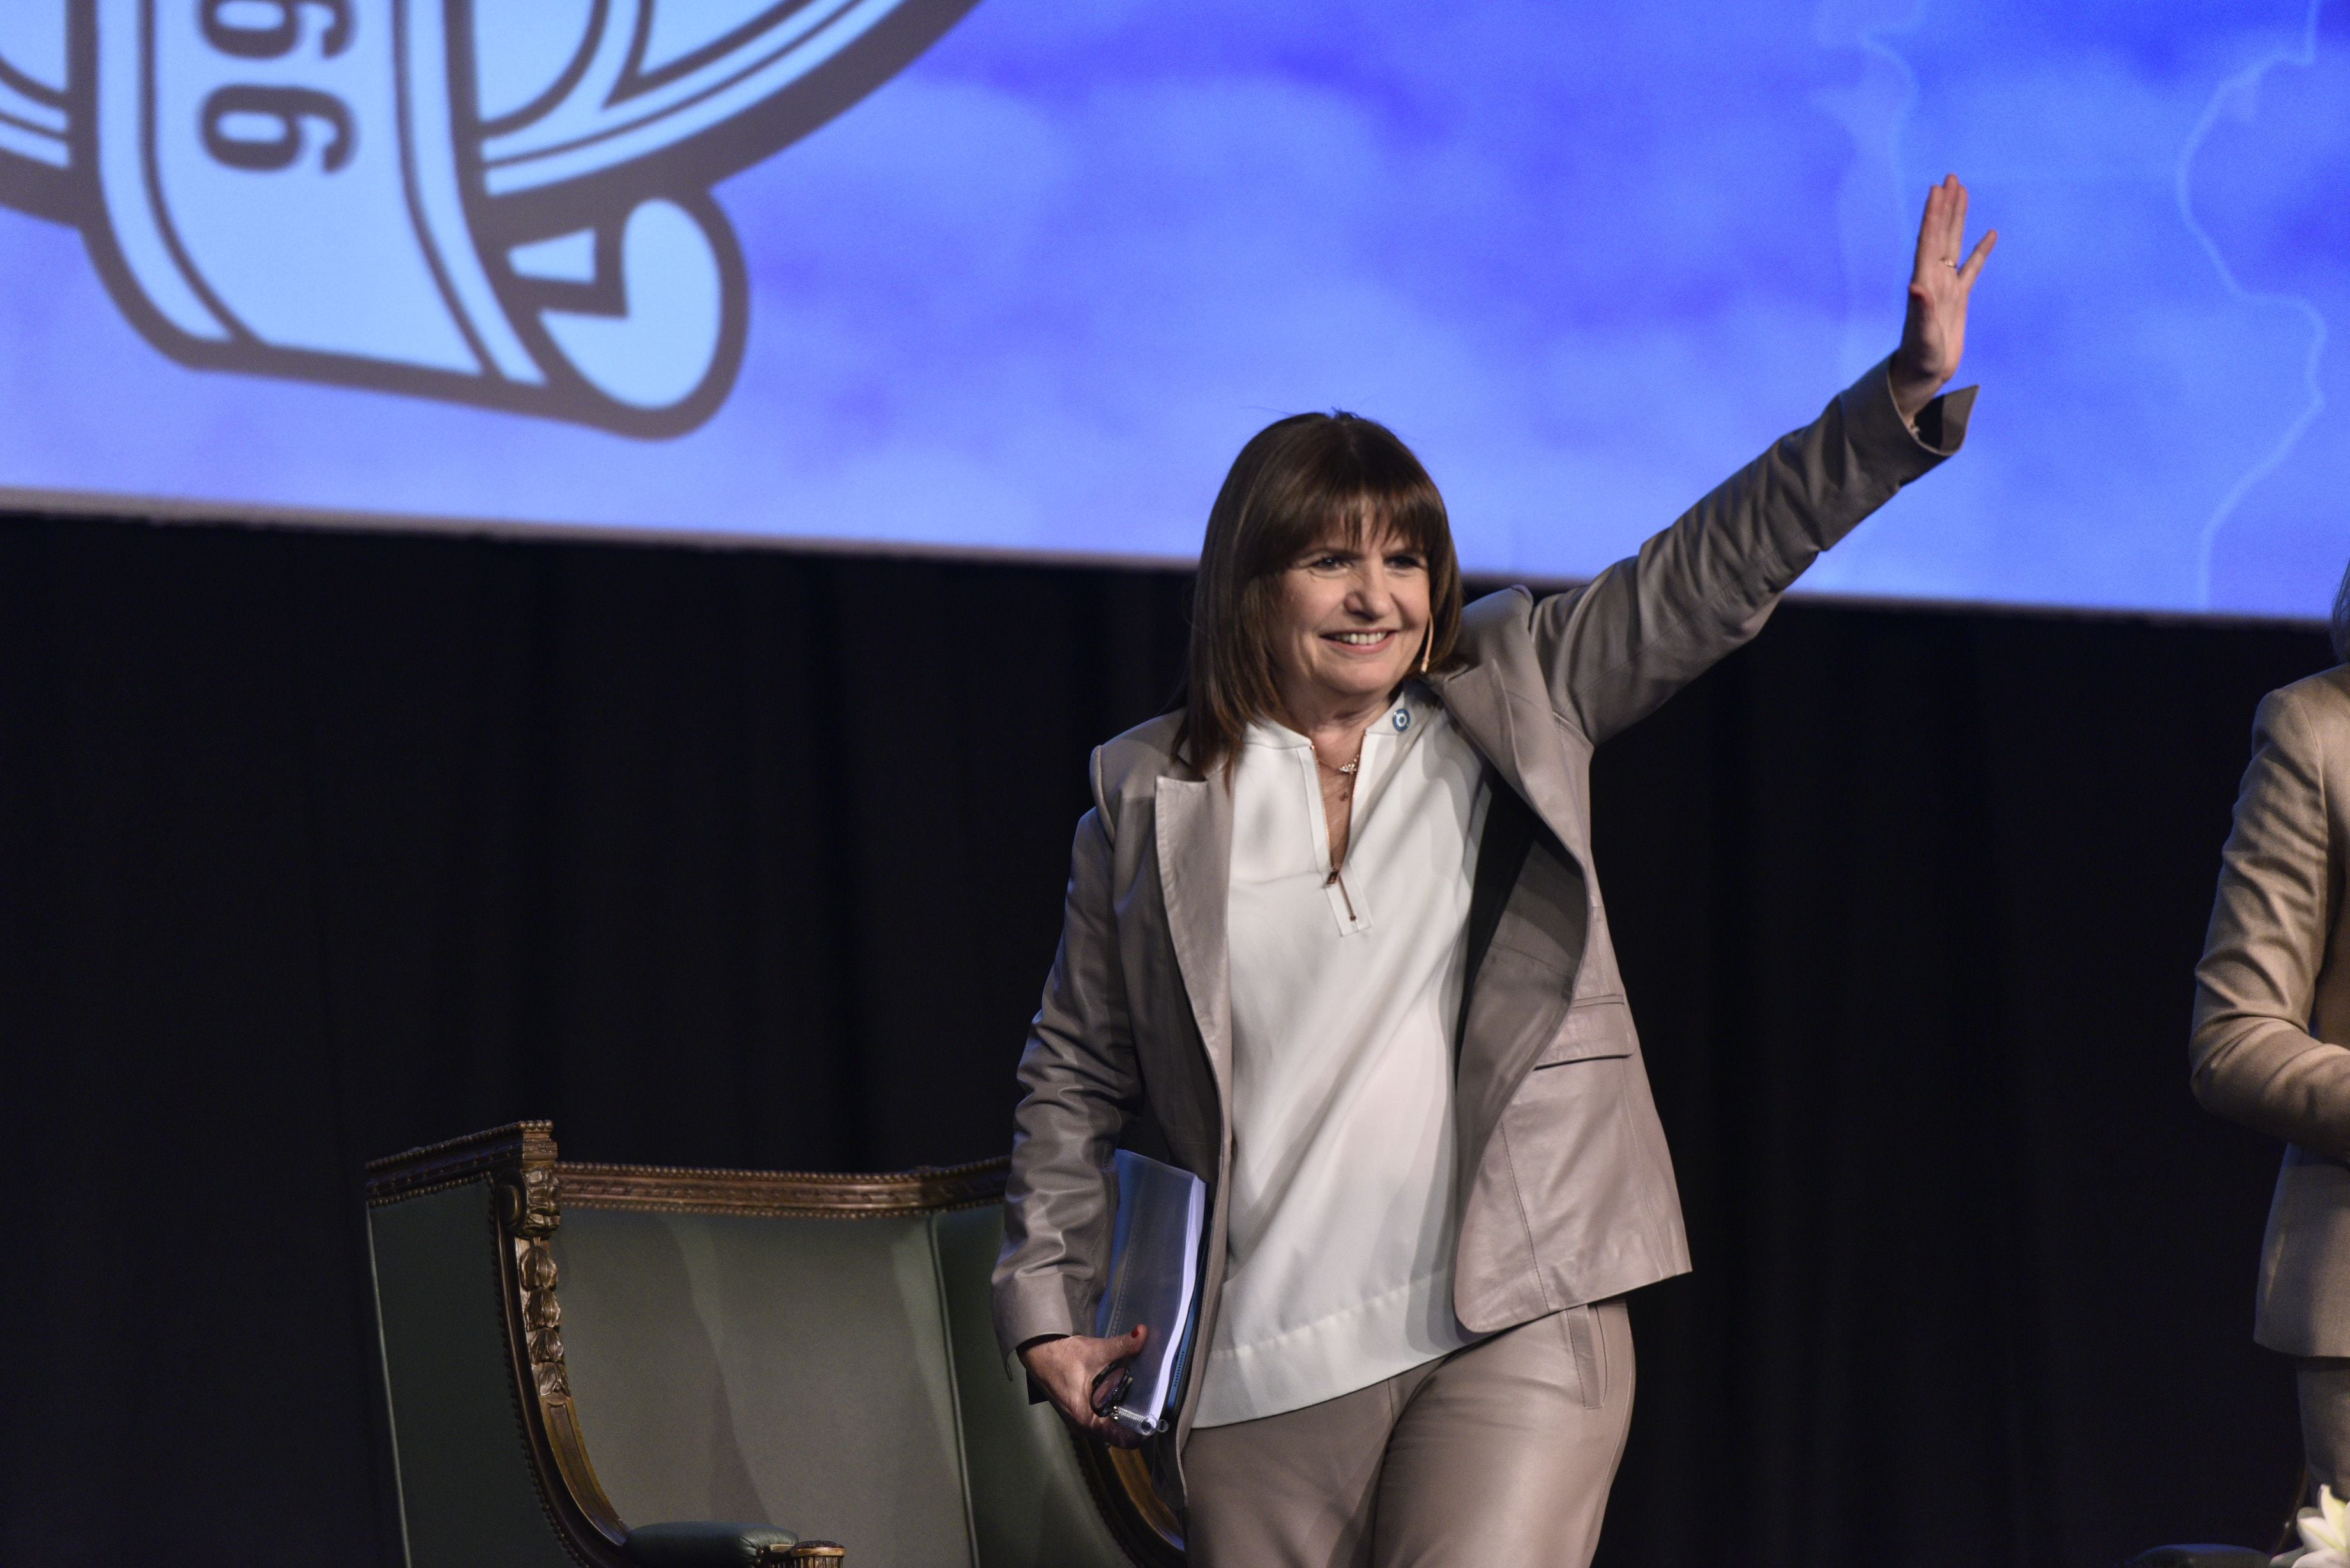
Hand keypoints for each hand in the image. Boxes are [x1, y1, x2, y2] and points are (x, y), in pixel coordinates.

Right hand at [1019, 1325, 1148, 1448]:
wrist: (1037, 1351)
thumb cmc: (1061, 1356)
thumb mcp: (1096, 1351)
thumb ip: (1122, 1345)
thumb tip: (1143, 1333)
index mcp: (1087, 1420)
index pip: (1123, 1439)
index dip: (1143, 1431)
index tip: (1158, 1417)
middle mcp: (1084, 1426)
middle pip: (1119, 1433)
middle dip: (1137, 1418)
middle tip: (1156, 1402)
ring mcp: (1080, 1420)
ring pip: (1111, 1424)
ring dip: (1126, 1412)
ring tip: (1145, 1395)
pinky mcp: (1079, 1411)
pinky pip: (1102, 1416)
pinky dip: (1115, 1406)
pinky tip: (1125, 1390)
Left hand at [1890, 173, 1996, 422]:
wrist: (1922, 375)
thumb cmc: (1919, 359)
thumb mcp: (1922, 337)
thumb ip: (1920, 311)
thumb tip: (1916, 286)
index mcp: (1924, 283)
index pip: (1929, 241)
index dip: (1933, 214)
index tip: (1938, 189)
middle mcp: (1933, 279)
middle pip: (1941, 234)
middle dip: (1946, 206)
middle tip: (1951, 177)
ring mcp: (1946, 287)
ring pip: (1955, 244)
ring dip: (1958, 219)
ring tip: (1962, 192)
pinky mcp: (1958, 299)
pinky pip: (1972, 268)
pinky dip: (1981, 250)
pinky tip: (1990, 233)